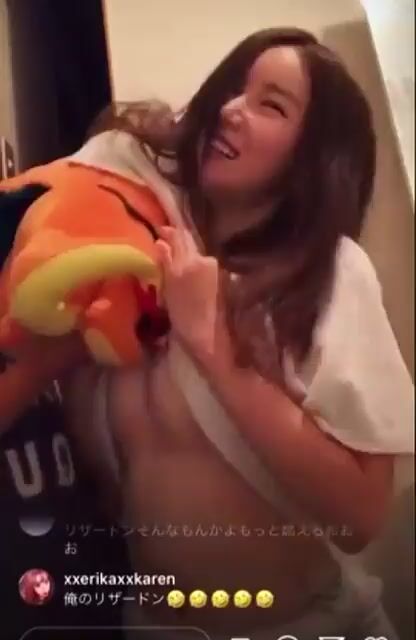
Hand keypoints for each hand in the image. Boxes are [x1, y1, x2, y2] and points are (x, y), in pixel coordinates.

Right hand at [156, 226, 228, 358]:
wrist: (206, 333)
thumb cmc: (182, 316)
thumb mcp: (169, 290)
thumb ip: (166, 262)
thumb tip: (161, 242)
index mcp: (185, 263)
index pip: (178, 237)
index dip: (169, 231)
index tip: (161, 230)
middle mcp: (201, 260)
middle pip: (189, 241)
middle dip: (178, 239)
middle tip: (166, 239)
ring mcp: (212, 266)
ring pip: (196, 252)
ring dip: (186, 252)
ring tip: (176, 258)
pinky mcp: (219, 274)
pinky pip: (203, 262)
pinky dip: (194, 262)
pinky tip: (189, 271)